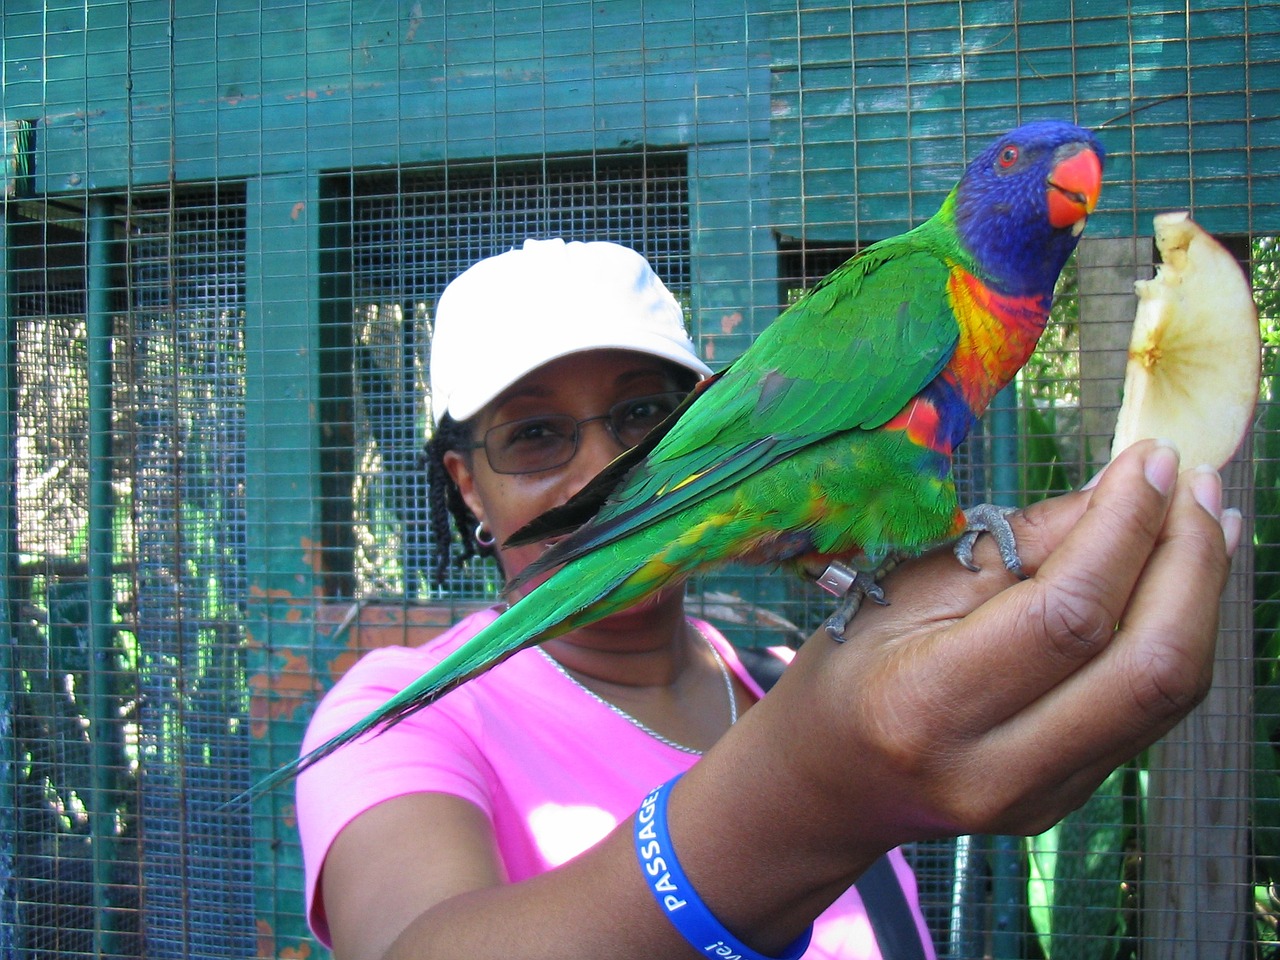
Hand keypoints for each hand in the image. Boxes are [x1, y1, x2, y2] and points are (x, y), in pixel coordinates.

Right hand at [675, 440, 1235, 952]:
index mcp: (928, 706)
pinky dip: (1178, 631)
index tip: (1152, 460)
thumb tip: (1119, 494)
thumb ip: (1014, 548)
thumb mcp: (904, 586)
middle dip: (1189, 562)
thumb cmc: (848, 664)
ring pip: (1168, 695)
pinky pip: (1151, 711)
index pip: (1065, 616)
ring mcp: (1043, 797)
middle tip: (1198, 483)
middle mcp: (996, 769)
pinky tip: (1178, 576)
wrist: (830, 780)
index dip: (1124, 529)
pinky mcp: (1072, 799)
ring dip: (1201, 594)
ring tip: (1205, 517)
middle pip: (1146, 669)